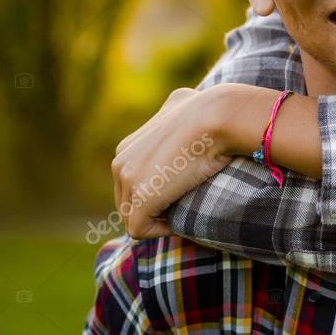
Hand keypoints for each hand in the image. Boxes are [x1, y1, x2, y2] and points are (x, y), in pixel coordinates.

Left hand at [112, 88, 235, 238]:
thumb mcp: (181, 106)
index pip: (130, 184)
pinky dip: (160, 232)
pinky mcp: (141, 198)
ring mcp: (128, 181)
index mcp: (126, 148)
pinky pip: (140, 231)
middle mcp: (120, 164)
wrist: (215, 117)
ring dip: (157, 221)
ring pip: (132, 219)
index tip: (179, 194)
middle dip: (152, 210)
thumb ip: (171, 114)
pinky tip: (181, 221)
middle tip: (182, 207)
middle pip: (127, 204)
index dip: (154, 194)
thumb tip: (182, 102)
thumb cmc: (208, 112)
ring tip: (183, 213)